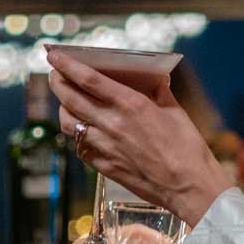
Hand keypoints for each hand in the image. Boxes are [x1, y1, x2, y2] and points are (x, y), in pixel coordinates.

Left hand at [47, 54, 230, 224]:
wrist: (189, 187)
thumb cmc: (187, 148)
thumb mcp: (174, 110)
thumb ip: (158, 91)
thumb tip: (152, 77)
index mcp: (131, 105)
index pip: (88, 80)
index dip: (68, 66)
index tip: (55, 56)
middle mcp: (113, 124)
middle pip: (71, 98)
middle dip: (58, 83)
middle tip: (54, 74)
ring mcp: (105, 147)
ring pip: (68, 123)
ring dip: (62, 109)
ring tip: (65, 102)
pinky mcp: (104, 166)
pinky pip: (79, 147)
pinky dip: (76, 135)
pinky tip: (81, 130)